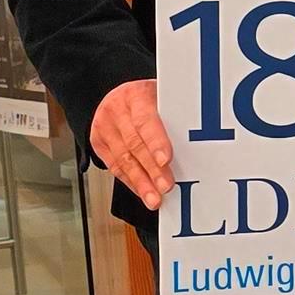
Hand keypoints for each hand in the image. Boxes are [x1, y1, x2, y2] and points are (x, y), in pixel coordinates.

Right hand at [91, 78, 172, 208]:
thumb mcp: (163, 98)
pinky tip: (143, 192)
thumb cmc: (149, 98)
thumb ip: (175, 117)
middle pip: (134, 144)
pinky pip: (115, 167)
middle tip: (166, 186)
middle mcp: (116, 110)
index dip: (156, 142)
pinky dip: (131, 182)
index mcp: (136, 95)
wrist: (121, 95)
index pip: (145, 121)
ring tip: (154, 198)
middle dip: (152, 169)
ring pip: (123, 160)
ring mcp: (104, 126)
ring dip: (141, 183)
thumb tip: (197, 144)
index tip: (167, 160)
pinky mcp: (97, 142)